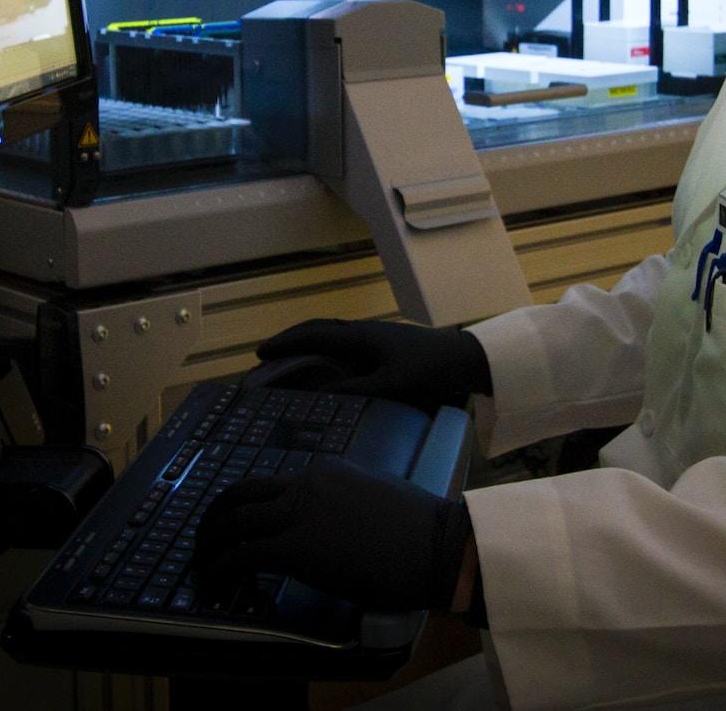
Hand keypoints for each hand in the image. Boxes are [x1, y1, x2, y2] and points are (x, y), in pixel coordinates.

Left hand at [192, 455, 472, 612]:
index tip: (237, 524)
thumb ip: (344, 501)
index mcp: (325, 469)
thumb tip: (329, 524)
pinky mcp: (296, 550)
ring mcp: (299, 514)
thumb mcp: (375, 495)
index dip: (246, 504)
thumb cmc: (418, 527)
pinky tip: (214, 580)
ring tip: (201, 563)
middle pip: (240, 494)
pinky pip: (242, 556)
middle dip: (214, 517)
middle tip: (204, 538)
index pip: (270, 483)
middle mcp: (305, 483)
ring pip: (233, 522)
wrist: (435, 545)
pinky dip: (220, 568)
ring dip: (209, 543)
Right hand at [255, 318, 491, 410]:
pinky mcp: (383, 344)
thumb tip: (319, 397)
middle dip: (291, 340)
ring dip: (307, 343)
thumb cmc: (429, 370)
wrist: (464, 358)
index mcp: (360, 336)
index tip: (261, 353)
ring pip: (331, 333)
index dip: (286, 343)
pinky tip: (325, 365)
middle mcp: (363, 331)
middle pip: (318, 329)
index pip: (313, 335)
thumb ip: (356, 390)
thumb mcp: (392, 385)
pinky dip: (325, 349)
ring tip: (288, 359)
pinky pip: (344, 341)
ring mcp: (373, 336)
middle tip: (267, 355)